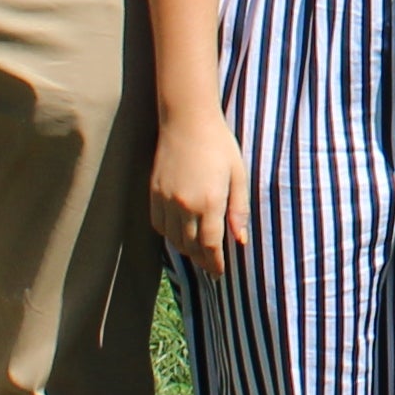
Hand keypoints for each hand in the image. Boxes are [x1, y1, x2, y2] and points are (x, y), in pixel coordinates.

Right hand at [150, 106, 253, 275]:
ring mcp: (165, 200)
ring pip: (173, 239)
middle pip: (190, 247)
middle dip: (202, 260)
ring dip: (186, 249)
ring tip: (198, 253)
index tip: (219, 273)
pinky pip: (159, 225)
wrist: (187, 121)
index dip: (214, 263)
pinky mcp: (154, 193)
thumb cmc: (219, 145)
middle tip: (211, 267)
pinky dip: (170, 234)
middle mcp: (184, 205)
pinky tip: (180, 233)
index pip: (210, 246)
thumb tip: (240, 240)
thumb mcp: (238, 176)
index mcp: (209, 202)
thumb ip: (239, 210)